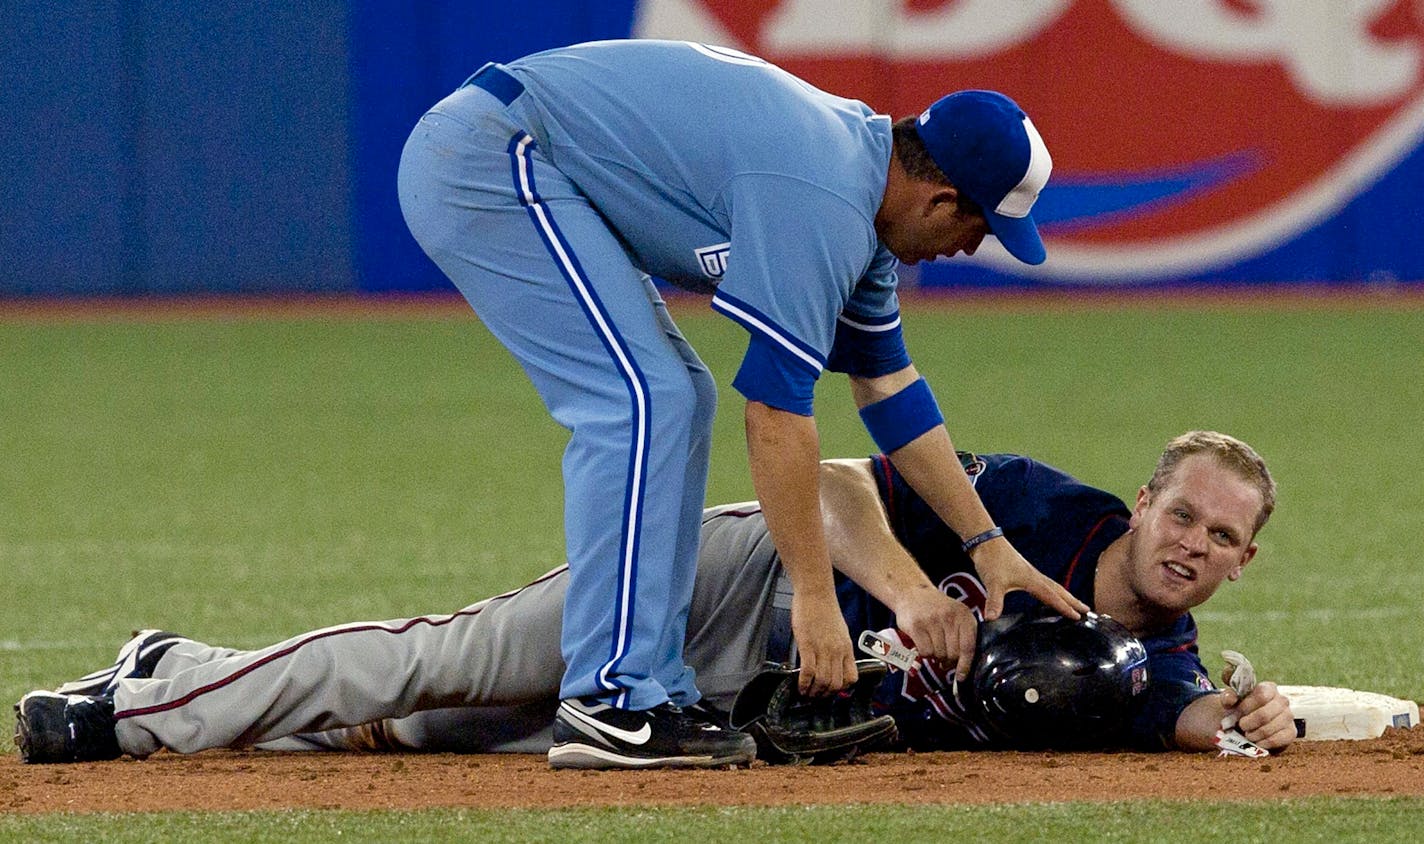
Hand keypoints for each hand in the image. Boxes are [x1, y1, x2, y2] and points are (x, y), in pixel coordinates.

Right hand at [790, 591, 857, 695]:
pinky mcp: (808, 645)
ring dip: (814, 692)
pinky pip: (808, 672)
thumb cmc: (824, 608)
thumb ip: (838, 647)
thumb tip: (831, 661)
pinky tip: (799, 686)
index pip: (851, 678)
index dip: (841, 688)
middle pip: (836, 684)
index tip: (831, 690)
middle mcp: (837, 651)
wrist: (816, 593)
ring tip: (806, 693)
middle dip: (825, 694)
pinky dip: (803, 683)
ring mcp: (823, 649)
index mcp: (847, 648)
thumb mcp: (839, 631)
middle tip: (816, 696)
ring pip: (823, 681)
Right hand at [891, 584, 978, 679]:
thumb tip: (964, 668)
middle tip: (943, 657)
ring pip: (938, 654)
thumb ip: (964, 637)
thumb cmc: (938, 610)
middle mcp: (949, 616)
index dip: (965, 665)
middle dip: (948, 660)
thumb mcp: (957, 616)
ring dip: (935, 655)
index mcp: (964, 615)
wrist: (913, 594)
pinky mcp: (916, 625)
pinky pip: (925, 651)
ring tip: (933, 645)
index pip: (968, 647)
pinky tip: (923, 643)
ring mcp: (932, 620)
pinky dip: (924, 653)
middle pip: (953, 654)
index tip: (961, 676)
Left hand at [970, 538, 1088, 620]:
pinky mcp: (1023, 571)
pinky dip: (1052, 590)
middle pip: (1059, 590)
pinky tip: (1048, 594)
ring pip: (1053, 586)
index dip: (1065, 608)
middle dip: (1073, 601)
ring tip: (1075, 603)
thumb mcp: (992, 583)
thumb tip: (991, 619)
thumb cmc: (991, 559)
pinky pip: (1044, 583)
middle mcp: (1034, 576)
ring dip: (1065, 595)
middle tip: (1087, 610)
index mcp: (1032, 580)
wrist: (985, 541)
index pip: (1052, 597)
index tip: (1079, 617)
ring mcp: (1029, 573)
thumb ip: (994, 602)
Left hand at [1220, 682, 1295, 750]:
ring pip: (1270, 728)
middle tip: (1241, 726)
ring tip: (1247, 734)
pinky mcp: (1291, 732)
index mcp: (1269, 688)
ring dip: (1254, 734)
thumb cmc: (1240, 710)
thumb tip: (1230, 699)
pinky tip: (1257, 742)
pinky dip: (1263, 743)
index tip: (1237, 713)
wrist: (1248, 726)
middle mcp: (1282, 700)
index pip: (1261, 695)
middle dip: (1248, 723)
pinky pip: (1278, 740)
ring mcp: (1289, 716)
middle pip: (1265, 714)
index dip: (1247, 706)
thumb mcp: (1232, 701)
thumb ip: (1228, 696)